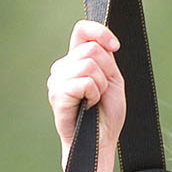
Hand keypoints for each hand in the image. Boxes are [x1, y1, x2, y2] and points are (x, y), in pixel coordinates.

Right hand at [48, 20, 125, 165]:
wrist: (100, 141)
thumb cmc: (105, 113)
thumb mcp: (111, 77)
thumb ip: (104, 56)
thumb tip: (101, 41)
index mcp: (73, 61)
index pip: (82, 30)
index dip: (100, 32)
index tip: (115, 47)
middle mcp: (61, 68)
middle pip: (91, 49)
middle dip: (106, 71)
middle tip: (101, 91)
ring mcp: (56, 81)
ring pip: (89, 65)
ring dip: (100, 85)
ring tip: (94, 100)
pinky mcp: (57, 96)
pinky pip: (85, 82)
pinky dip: (93, 94)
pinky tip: (88, 106)